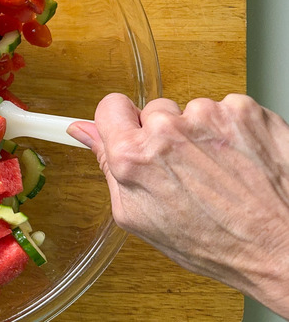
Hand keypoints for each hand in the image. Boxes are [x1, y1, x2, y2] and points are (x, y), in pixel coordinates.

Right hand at [67, 93, 288, 318]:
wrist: (282, 247)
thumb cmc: (215, 243)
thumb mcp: (139, 217)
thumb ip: (107, 166)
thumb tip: (85, 132)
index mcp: (134, 156)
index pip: (110, 107)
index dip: (120, 123)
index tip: (130, 131)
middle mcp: (168, 130)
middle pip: (153, 110)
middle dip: (163, 134)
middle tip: (186, 170)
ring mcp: (209, 116)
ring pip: (192, 112)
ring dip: (201, 135)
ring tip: (220, 172)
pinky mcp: (245, 111)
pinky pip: (227, 110)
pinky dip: (233, 131)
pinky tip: (241, 161)